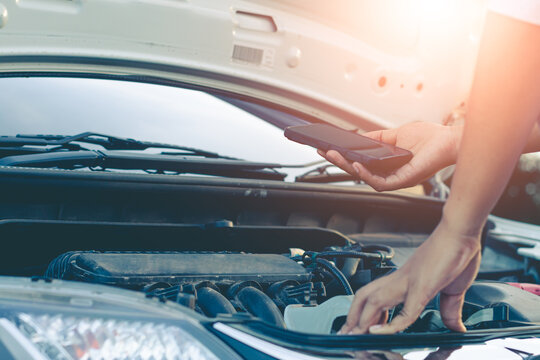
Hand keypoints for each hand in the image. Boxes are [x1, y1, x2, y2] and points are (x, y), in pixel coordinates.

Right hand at [318, 122, 461, 190]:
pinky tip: (356, 164)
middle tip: (323, 152)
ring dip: (347, 167)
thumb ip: (376, 138)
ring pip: (364, 177)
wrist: (448, 141)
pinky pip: (379, 182)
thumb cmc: (429, 138)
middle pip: (357, 170)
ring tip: (334, 156)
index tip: (327, 148)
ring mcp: (394, 179)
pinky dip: (365, 174)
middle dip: (338, 161)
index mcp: (386, 162)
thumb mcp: (395, 134)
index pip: (359, 162)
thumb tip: (358, 137)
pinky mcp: (402, 182)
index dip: (342, 157)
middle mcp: (388, 172)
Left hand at [339, 218, 481, 334]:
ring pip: (374, 301)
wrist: (461, 231)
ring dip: (362, 320)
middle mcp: (401, 279)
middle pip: (366, 296)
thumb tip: (457, 327)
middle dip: (354, 316)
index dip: (367, 313)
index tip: (360, 327)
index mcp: (405, 278)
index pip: (377, 296)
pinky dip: (390, 324)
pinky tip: (378, 332)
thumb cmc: (456, 252)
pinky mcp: (423, 286)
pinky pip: (404, 310)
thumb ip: (450, 310)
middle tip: (346, 333)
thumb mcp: (452, 288)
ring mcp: (409, 281)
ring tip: (354, 336)